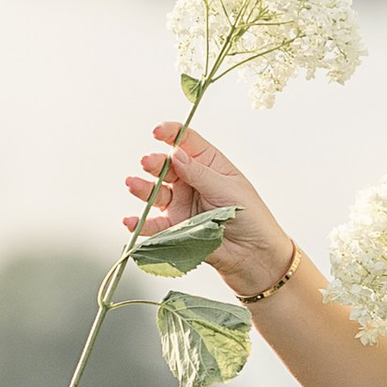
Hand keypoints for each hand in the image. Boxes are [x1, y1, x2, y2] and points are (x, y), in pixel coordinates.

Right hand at [128, 121, 291, 301]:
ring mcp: (181, 205)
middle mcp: (191, 182)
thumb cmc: (251, 217)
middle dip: (154, 163)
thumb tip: (176, 153)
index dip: (171, 133)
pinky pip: (154, 225)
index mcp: (209, 165)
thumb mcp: (228, 189)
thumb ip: (199, 173)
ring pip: (156, 193)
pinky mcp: (175, 229)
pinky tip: (131, 221)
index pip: (187, 142)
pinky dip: (140, 224)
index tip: (158, 131)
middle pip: (166, 166)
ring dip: (142, 188)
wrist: (254, 255)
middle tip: (147, 162)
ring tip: (133, 184)